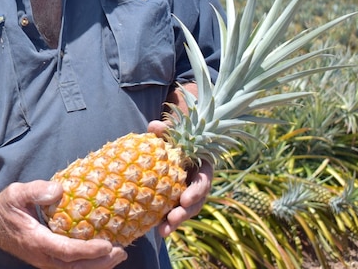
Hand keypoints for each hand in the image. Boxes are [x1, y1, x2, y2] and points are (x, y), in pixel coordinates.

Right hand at [0, 180, 127, 268]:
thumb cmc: (6, 207)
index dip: (88, 251)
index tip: (106, 244)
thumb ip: (36, 191)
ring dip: (98, 266)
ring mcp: (46, 261)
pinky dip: (90, 264)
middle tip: (121, 252)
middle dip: (100, 263)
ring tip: (118, 255)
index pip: (66, 251)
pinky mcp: (49, 260)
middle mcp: (42, 256)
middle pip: (75, 268)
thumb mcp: (17, 193)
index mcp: (35, 241)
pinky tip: (104, 255)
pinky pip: (72, 266)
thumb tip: (59, 190)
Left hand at [147, 120, 213, 237]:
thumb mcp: (171, 132)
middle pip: (196, 202)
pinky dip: (166, 222)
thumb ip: (165, 129)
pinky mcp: (177, 202)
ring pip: (186, 212)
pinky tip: (157, 230)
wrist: (169, 147)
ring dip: (176, 222)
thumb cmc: (173, 138)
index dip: (195, 192)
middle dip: (185, 212)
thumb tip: (154, 126)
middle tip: (173, 218)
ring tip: (163, 231)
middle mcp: (197, 184)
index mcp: (202, 167)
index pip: (203, 181)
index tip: (184, 200)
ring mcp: (188, 195)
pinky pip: (174, 214)